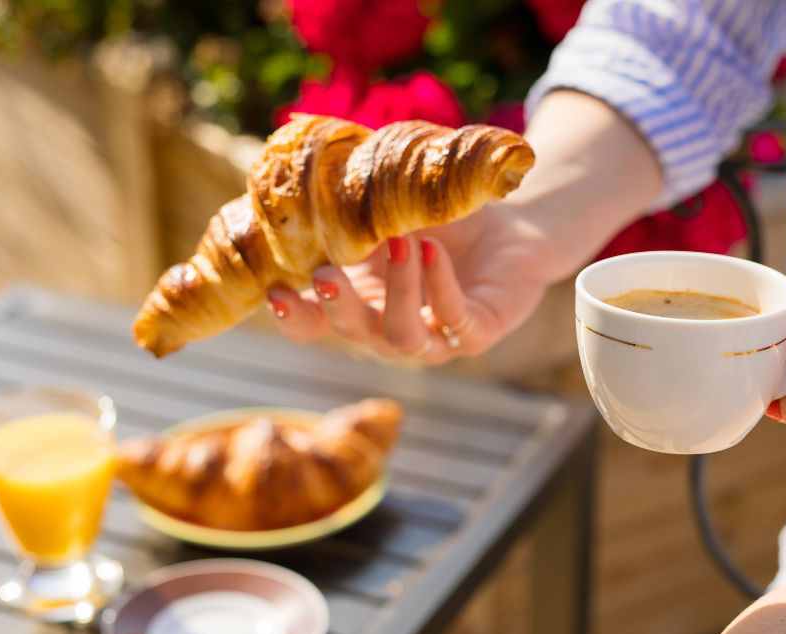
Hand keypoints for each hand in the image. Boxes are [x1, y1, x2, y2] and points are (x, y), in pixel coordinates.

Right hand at [264, 203, 554, 363]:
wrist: (512, 224)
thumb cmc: (441, 216)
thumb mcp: (390, 198)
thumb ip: (349, 186)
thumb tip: (299, 142)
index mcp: (360, 302)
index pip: (314, 324)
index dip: (292, 317)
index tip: (273, 292)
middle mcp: (390, 327)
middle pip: (352, 335)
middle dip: (336, 308)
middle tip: (326, 274)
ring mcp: (433, 336)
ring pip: (403, 339)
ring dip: (397, 293)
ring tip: (400, 243)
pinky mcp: (477, 332)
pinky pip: (454, 321)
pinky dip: (440, 285)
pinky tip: (433, 250)